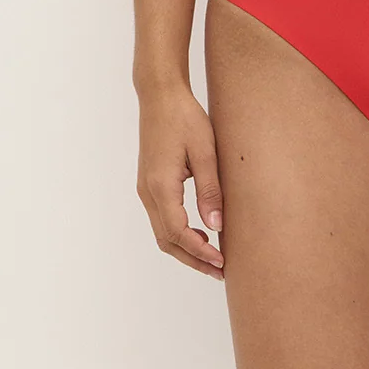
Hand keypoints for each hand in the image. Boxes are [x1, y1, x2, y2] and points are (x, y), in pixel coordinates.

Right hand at [137, 85, 224, 277]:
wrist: (160, 96)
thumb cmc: (185, 119)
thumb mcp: (205, 152)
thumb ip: (210, 190)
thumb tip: (216, 225)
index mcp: (160, 186)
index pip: (178, 233)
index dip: (200, 251)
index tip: (222, 262)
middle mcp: (148, 192)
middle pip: (167, 241)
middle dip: (193, 260)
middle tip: (220, 271)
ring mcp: (146, 190)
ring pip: (162, 234)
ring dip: (186, 250)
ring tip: (214, 258)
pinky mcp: (149, 185)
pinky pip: (162, 220)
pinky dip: (179, 234)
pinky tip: (201, 234)